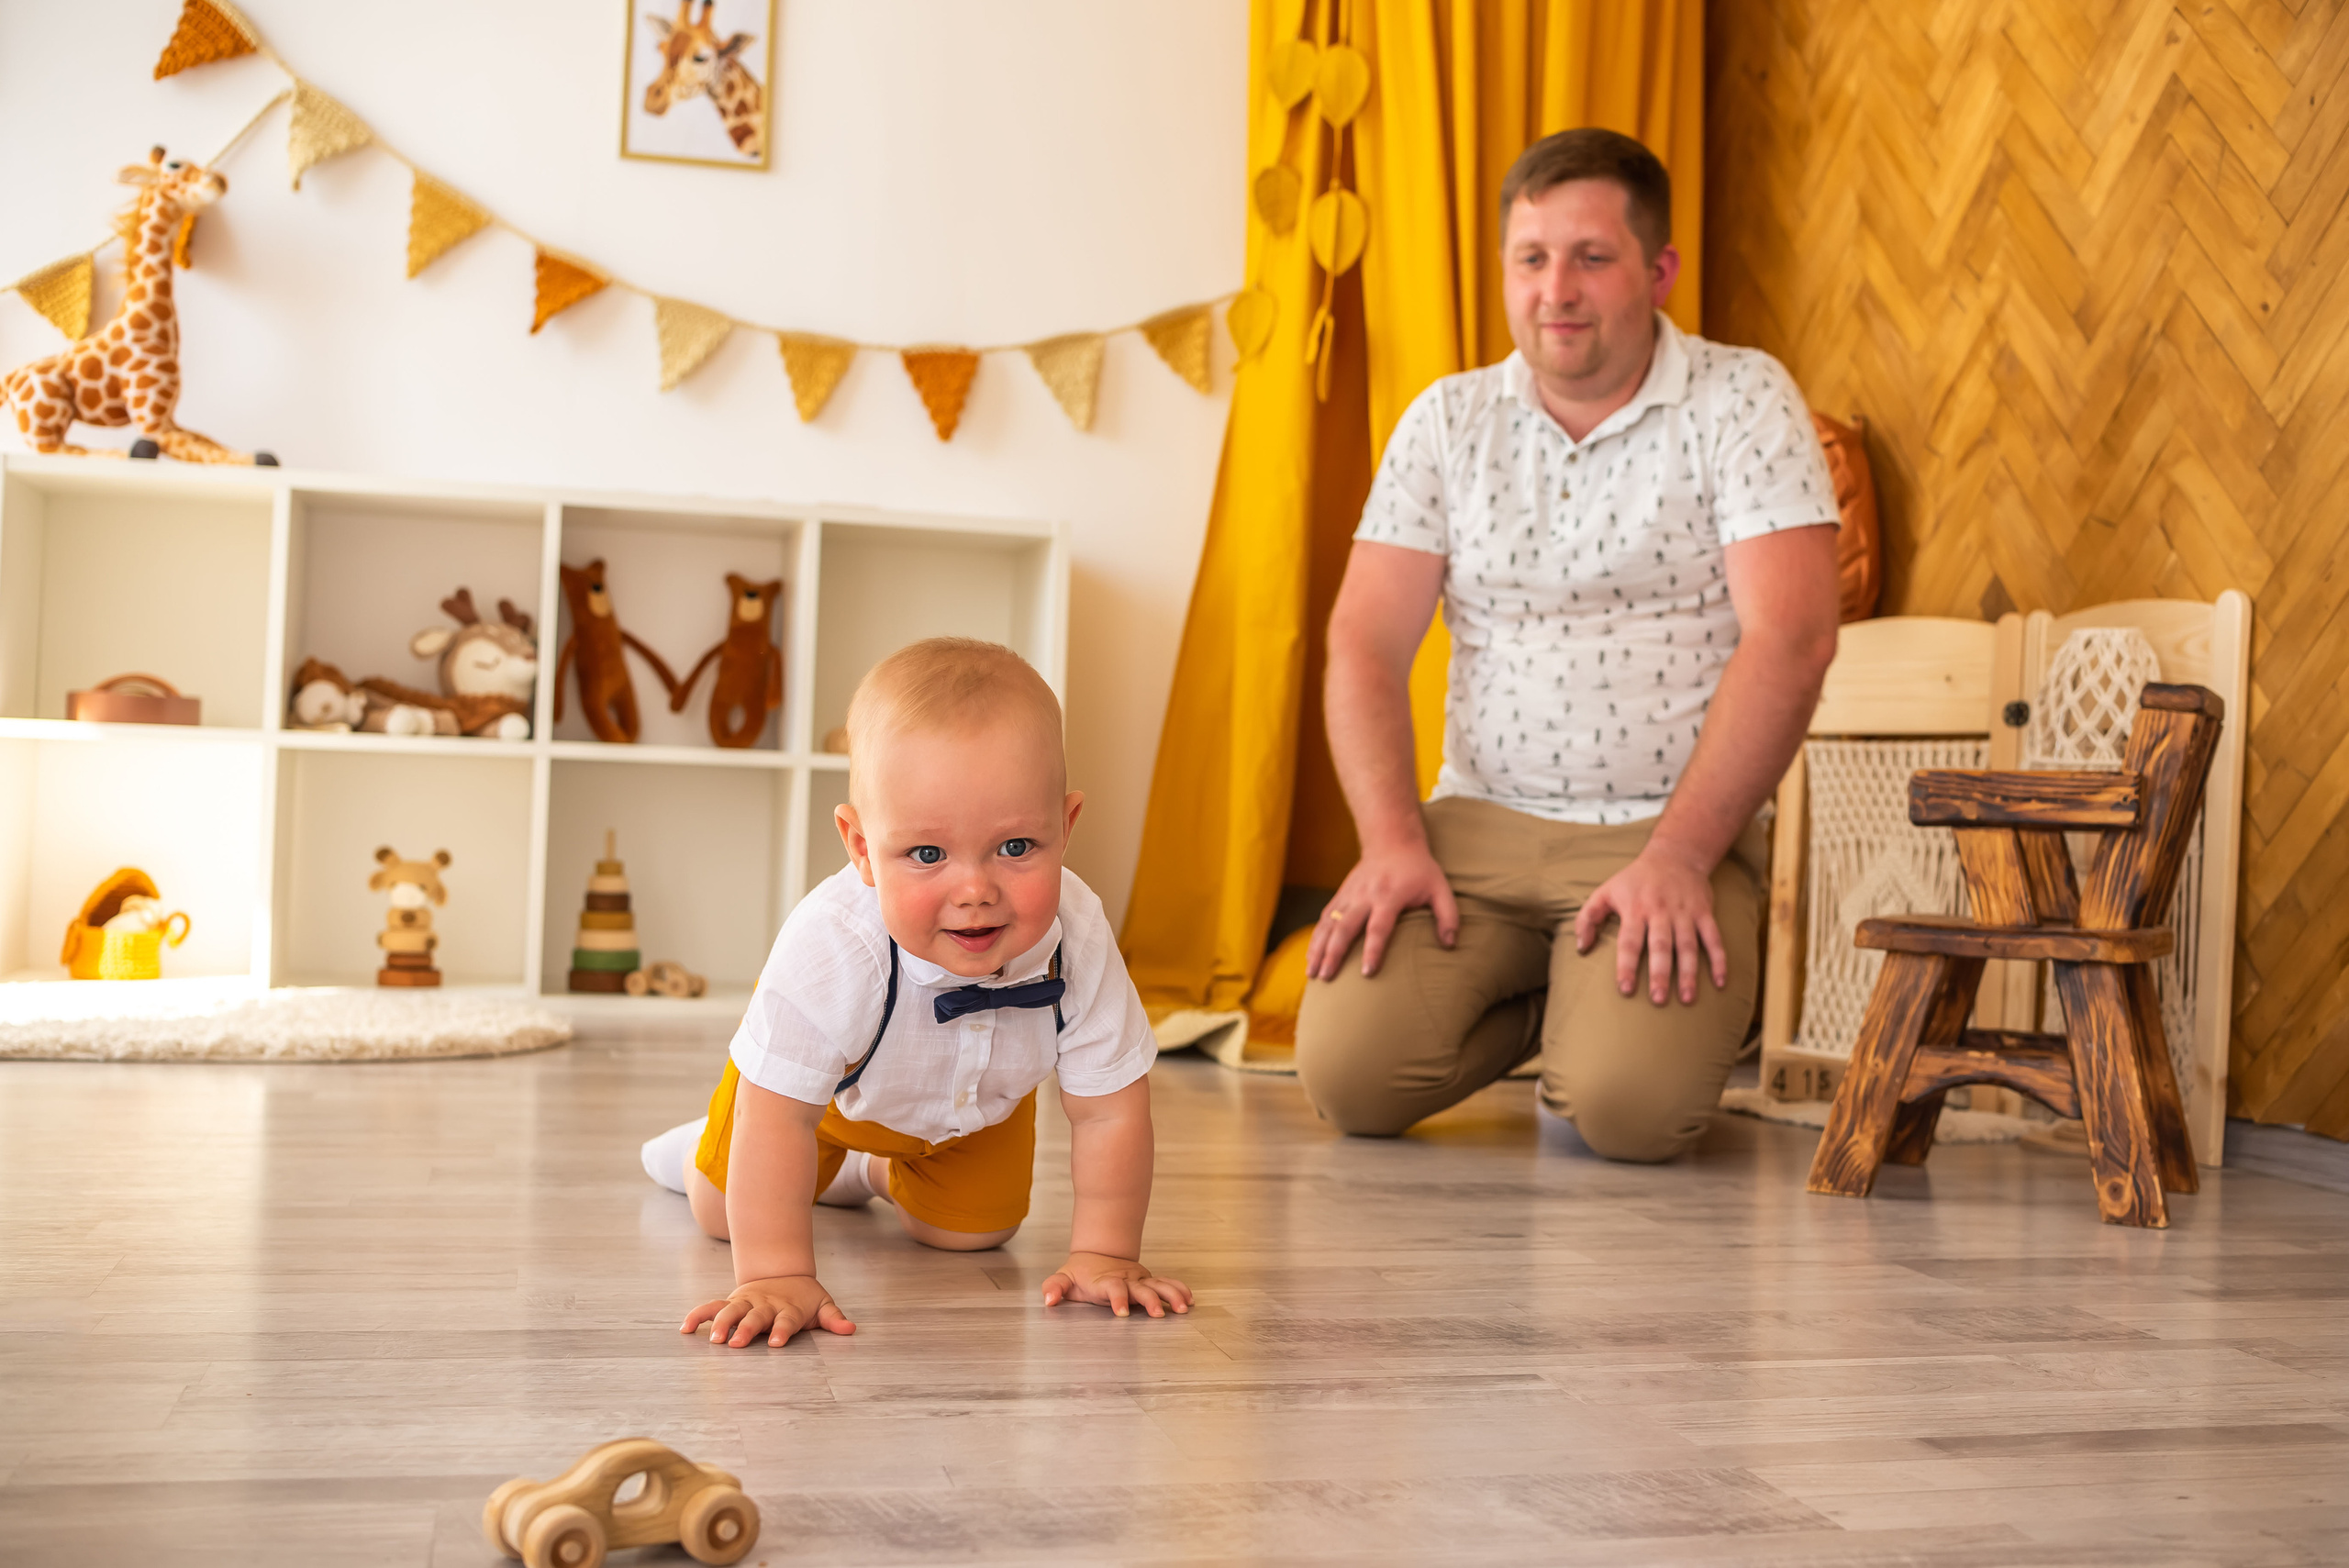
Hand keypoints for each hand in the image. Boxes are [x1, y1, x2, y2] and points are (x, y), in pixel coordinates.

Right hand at [682, 1275, 854, 1346]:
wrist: (783, 1271)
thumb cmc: (804, 1297)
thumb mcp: (822, 1304)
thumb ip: (833, 1318)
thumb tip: (851, 1329)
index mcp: (787, 1308)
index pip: (786, 1321)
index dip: (782, 1330)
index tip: (777, 1343)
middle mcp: (764, 1305)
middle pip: (755, 1317)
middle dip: (746, 1330)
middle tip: (737, 1344)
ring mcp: (746, 1302)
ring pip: (730, 1311)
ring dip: (720, 1324)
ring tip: (712, 1339)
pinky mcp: (731, 1301)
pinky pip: (711, 1307)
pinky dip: (698, 1316)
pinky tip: (685, 1329)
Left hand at [1041, 1253, 1192, 1318]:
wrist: (1098, 1254)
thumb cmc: (1080, 1273)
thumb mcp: (1063, 1278)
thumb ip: (1054, 1287)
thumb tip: (1048, 1299)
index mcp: (1106, 1282)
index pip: (1113, 1289)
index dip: (1118, 1299)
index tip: (1122, 1313)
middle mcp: (1127, 1280)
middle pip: (1142, 1289)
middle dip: (1150, 1301)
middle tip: (1159, 1314)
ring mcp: (1140, 1280)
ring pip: (1159, 1285)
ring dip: (1172, 1294)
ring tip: (1183, 1307)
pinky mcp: (1149, 1281)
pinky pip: (1167, 1284)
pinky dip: (1179, 1289)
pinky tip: (1190, 1300)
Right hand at [1307, 842, 1458, 980]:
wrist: (1392, 841)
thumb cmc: (1419, 869)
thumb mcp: (1440, 888)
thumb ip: (1448, 916)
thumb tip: (1450, 944)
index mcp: (1389, 895)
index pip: (1378, 927)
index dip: (1373, 950)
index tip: (1367, 973)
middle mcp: (1364, 896)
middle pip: (1344, 928)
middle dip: (1333, 954)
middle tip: (1326, 978)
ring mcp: (1349, 895)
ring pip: (1328, 924)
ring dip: (1318, 949)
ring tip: (1312, 974)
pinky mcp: (1340, 895)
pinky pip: (1324, 919)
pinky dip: (1315, 938)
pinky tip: (1310, 958)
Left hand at [1572, 841, 1725, 1004]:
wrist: (1674, 855)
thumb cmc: (1635, 880)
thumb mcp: (1606, 891)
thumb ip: (1588, 918)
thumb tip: (1581, 948)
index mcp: (1635, 909)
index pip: (1629, 942)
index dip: (1627, 966)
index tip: (1625, 989)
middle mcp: (1660, 912)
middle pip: (1660, 946)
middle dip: (1659, 974)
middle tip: (1658, 1000)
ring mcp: (1684, 913)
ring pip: (1688, 946)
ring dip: (1688, 973)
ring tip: (1686, 999)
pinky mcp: (1704, 912)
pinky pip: (1714, 938)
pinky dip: (1720, 959)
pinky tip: (1720, 982)